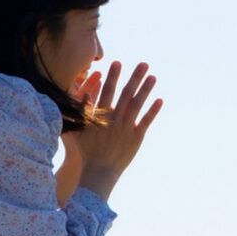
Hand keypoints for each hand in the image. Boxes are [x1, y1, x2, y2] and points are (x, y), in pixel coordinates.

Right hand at [68, 61, 161, 202]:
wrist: (98, 172)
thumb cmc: (85, 152)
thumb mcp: (77, 130)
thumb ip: (80, 111)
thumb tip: (82, 93)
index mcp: (101, 116)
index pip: (108, 91)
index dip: (113, 76)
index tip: (117, 63)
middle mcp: (115, 119)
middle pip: (126, 94)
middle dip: (135, 77)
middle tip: (143, 64)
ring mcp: (127, 128)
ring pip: (138, 104)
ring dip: (146, 90)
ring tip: (153, 77)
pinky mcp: (136, 138)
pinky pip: (146, 121)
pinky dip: (153, 111)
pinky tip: (159, 100)